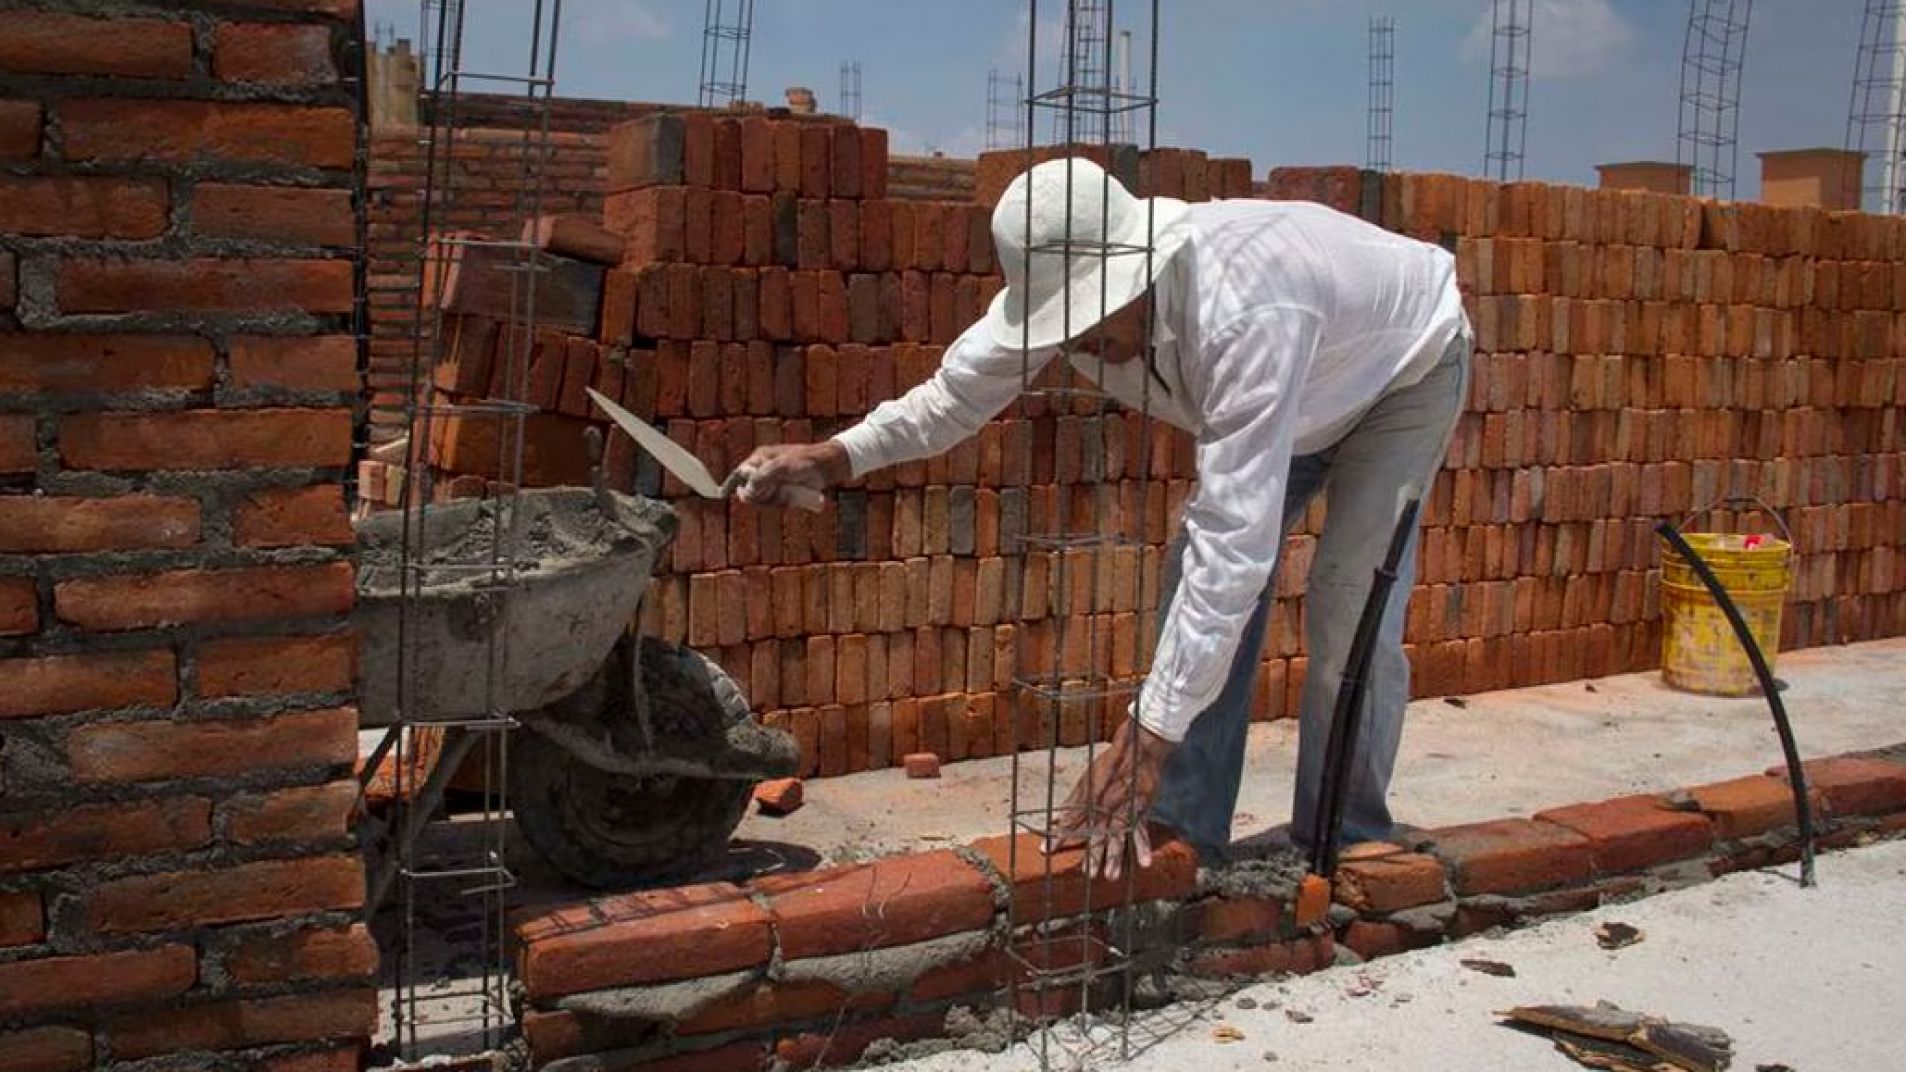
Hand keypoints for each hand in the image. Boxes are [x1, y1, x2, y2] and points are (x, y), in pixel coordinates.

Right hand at [736, 441, 849, 506]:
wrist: (830, 466)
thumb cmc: (806, 461)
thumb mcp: (782, 467)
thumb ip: (761, 477)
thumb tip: (745, 491)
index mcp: (760, 458)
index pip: (740, 474)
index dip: (734, 485)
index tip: (728, 495)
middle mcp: (764, 470)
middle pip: (751, 492)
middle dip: (762, 496)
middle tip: (778, 491)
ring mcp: (774, 482)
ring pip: (764, 500)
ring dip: (776, 500)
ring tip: (792, 491)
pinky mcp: (784, 491)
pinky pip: (777, 503)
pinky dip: (785, 502)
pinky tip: (796, 496)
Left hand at [1046, 717, 1175, 880]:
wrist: (1138, 749)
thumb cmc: (1110, 763)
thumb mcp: (1086, 779)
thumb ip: (1072, 801)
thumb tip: (1054, 818)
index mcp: (1089, 798)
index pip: (1070, 820)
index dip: (1057, 836)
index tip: (1045, 850)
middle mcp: (1105, 805)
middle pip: (1096, 833)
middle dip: (1091, 854)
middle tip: (1086, 874)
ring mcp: (1124, 808)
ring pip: (1118, 836)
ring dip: (1114, 857)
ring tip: (1110, 876)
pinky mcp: (1140, 808)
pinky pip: (1142, 831)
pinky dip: (1143, 847)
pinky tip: (1144, 863)